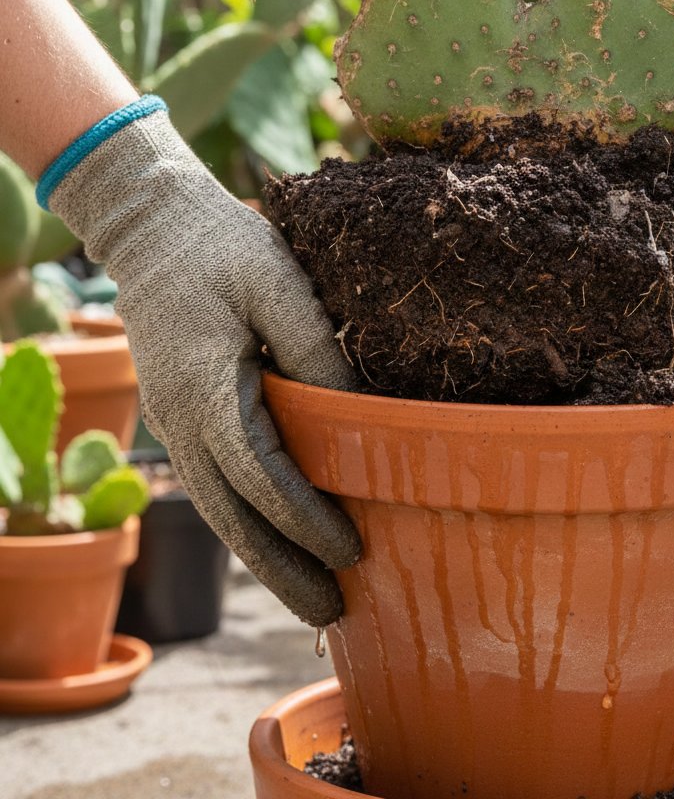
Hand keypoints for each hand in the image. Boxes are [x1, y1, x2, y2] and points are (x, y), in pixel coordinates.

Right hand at [49, 108, 359, 625]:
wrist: (153, 225)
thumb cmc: (223, 247)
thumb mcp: (279, 284)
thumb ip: (315, 349)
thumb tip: (356, 410)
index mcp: (205, 389)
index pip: (261, 475)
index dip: (306, 519)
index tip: (352, 549)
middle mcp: (181, 421)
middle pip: (232, 516)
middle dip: (283, 569)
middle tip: (332, 612)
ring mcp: (174, 423)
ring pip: (218, 511)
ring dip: (262, 559)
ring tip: (310, 598)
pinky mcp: (181, 416)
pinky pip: (213, 486)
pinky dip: (245, 524)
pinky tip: (275, 544)